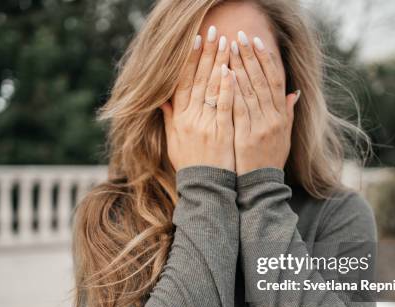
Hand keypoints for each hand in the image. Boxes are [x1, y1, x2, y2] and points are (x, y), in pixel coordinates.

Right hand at [160, 26, 234, 172]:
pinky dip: (227, 88)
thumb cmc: (190, 164)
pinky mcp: (222, 133)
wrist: (204, 187)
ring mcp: (207, 125)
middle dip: (206, 54)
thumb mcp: (174, 141)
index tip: (195, 41)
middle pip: (198, 80)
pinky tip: (232, 71)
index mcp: (180, 118)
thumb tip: (163, 99)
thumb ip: (170, 118)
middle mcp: (191, 118)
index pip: (183, 82)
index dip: (189, 60)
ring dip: (219, 63)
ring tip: (226, 42)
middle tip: (213, 32)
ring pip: (212, 89)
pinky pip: (224, 107)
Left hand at [229, 31, 300, 174]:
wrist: (261, 186)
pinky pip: (240, 109)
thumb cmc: (269, 161)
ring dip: (240, 68)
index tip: (257, 43)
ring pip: (251, 91)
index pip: (275, 81)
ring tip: (230, 48)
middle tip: (240, 37)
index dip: (266, 60)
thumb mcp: (284, 137)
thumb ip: (288, 114)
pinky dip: (234, 91)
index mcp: (282, 116)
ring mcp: (261, 127)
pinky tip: (226, 75)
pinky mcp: (247, 136)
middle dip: (251, 57)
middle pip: (262, 81)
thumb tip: (294, 94)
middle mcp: (273, 118)